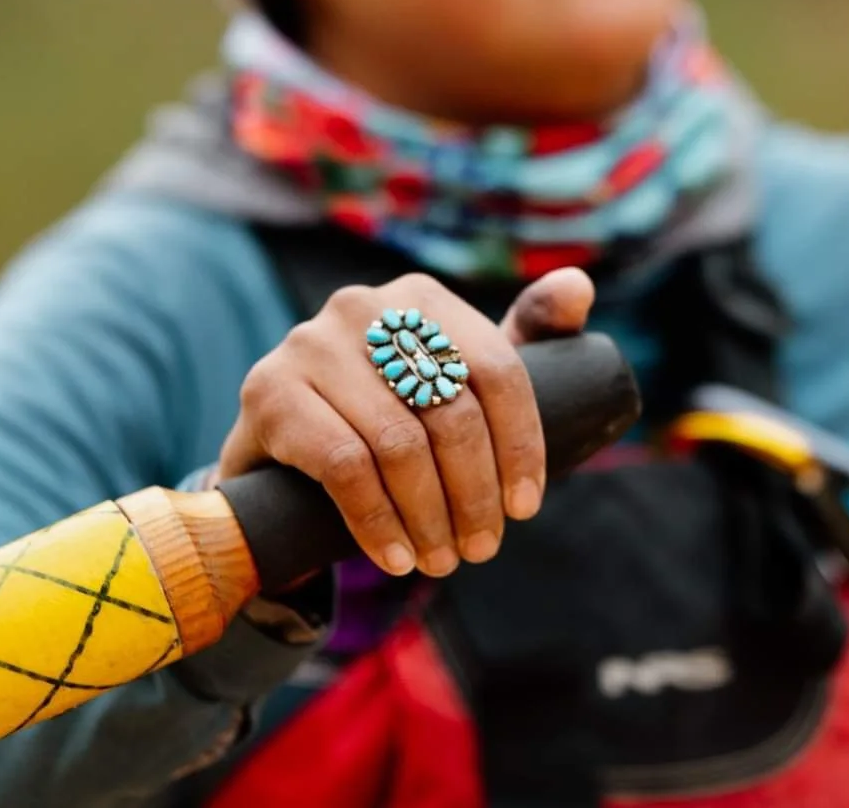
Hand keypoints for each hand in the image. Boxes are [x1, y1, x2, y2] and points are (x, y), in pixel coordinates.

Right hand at [217, 268, 593, 578]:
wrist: (281, 449)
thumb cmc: (388, 410)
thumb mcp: (456, 375)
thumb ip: (523, 334)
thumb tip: (580, 288)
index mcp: (421, 297)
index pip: (497, 370)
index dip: (520, 445)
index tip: (525, 508)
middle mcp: (363, 305)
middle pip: (451, 411)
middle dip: (474, 493)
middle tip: (481, 549)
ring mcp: (310, 343)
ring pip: (399, 443)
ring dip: (430, 517)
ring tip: (442, 559)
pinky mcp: (269, 389)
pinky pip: (342, 465)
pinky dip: (377, 522)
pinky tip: (396, 557)